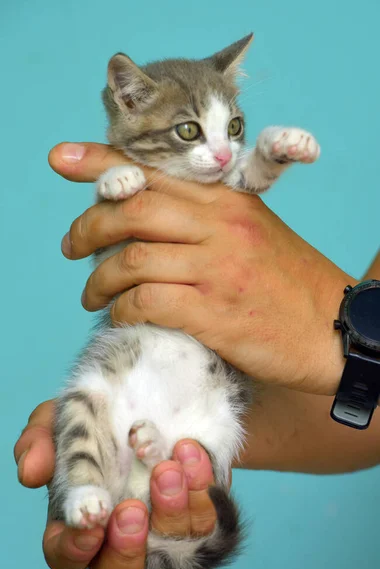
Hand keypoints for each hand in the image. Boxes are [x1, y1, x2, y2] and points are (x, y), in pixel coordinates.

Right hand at [14, 401, 216, 568]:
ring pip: (172, 550)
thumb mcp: (71, 410)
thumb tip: (31, 474)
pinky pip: (208, 521)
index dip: (74, 547)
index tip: (93, 517)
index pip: (67, 551)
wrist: (165, 381)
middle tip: (132, 511)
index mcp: (81, 510)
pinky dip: (200, 488)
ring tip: (169, 466)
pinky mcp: (201, 505)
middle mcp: (122, 526)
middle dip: (125, 551)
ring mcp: (165, 521)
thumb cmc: (109, 403)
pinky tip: (190, 451)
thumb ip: (43, 438)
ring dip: (170, 510)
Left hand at [50, 142, 356, 394]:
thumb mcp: (252, 235)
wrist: (333, 329)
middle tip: (71, 247)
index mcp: (228, 202)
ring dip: (99, 279)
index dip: (102, 162)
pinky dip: (123, 310)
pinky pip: (148, 302)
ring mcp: (218, 268)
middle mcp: (221, 227)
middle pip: (134, 209)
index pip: (156, 171)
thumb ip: (204, 224)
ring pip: (132, 259)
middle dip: (88, 227)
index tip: (64, 160)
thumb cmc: (289, 285)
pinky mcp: (216, 312)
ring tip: (90, 295)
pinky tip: (121, 316)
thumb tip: (144, 232)